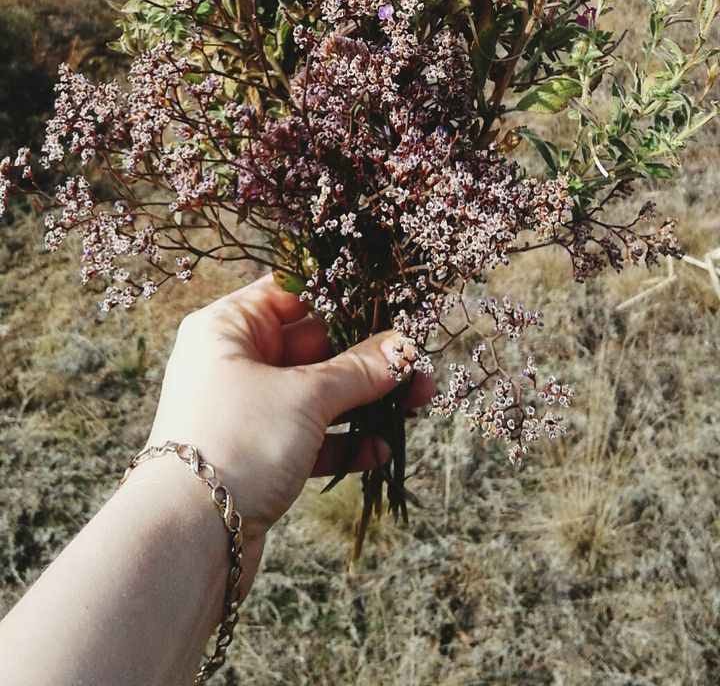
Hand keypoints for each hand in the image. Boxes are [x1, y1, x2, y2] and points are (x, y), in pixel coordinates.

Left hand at [142, 274, 434, 595]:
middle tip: (417, 363)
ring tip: (417, 402)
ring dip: (364, 400)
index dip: (341, 297)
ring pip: (316, 394)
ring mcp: (245, 411)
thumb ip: (359, 370)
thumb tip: (404, 350)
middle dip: (368, 356)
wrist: (187, 538)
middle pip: (312, 346)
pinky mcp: (257, 456)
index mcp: (227, 328)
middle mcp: (232, 363)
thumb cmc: (236, 441)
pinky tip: (378, 450)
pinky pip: (309, 437)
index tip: (389, 303)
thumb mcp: (306, 396)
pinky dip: (343, 441)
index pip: (291, 295)